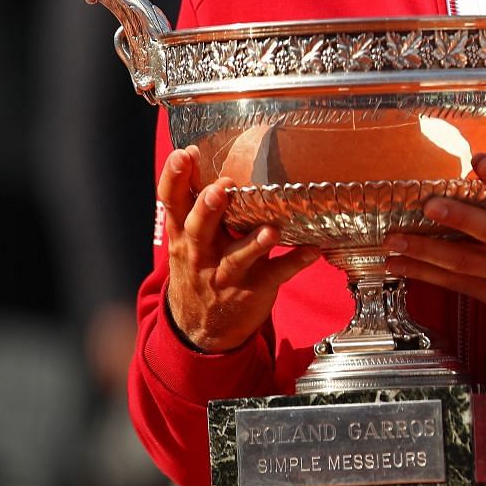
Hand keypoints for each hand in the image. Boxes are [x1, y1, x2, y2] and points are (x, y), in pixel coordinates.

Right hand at [159, 146, 318, 352]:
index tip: (184, 155)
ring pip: (237, 257)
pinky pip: (275, 275)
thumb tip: (202, 156)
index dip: (175, 178)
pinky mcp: (253, 289)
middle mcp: (201, 254)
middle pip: (200, 228)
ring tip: (270, 229)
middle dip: (209, 208)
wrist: (201, 331)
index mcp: (185, 236)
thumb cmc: (200, 269)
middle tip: (221, 188)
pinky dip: (294, 262)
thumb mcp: (189, 240)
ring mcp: (226, 274)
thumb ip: (197, 205)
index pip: (173, 203)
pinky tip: (313, 250)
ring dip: (253, 243)